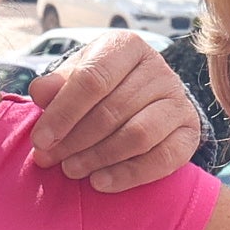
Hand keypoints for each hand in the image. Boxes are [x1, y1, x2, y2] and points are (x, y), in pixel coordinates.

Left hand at [25, 31, 206, 189]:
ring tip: (71, 170)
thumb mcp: (78, 76)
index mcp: (127, 47)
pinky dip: (128, 175)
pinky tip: (100, 182)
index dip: (63, 112)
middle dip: (74, 140)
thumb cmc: (104, 87)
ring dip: (98, 158)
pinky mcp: (189, 133)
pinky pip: (161, 160)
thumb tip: (40, 93)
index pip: (93, 78)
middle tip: (48, 159)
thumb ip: (57, 84)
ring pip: (137, 136)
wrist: (149, 100)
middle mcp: (158, 69)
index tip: (40, 139)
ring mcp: (178, 101)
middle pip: (112, 110)